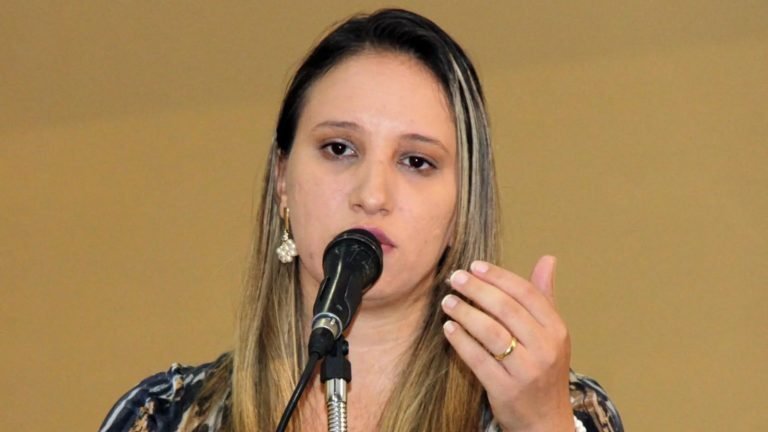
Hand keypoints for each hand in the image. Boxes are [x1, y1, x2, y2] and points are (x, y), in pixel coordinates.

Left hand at [441, 256, 573, 431]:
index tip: (475, 266)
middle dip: (477, 290)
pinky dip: (461, 341)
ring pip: (491, 332)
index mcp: (557, 330)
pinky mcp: (505, 389)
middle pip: (507, 310)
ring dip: (465, 313)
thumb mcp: (552, 335)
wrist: (546, 422)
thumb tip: (547, 259)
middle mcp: (545, 349)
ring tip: (447, 301)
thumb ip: (544, 297)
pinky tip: (448, 328)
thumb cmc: (544, 371)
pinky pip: (478, 359)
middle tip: (456, 278)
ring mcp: (526, 371)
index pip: (526, 294)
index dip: (498, 277)